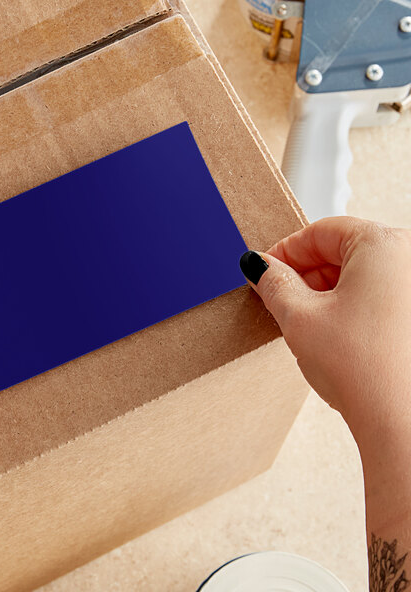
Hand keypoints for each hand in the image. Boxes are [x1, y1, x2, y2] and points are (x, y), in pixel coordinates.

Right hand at [239, 216, 410, 439]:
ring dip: (325, 292)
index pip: (321, 231)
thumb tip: (259, 266)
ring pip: (360, 275)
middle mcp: (410, 260)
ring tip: (304, 322)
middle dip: (305, 274)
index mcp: (384, 246)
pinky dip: (349, 306)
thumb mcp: (299, 318)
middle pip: (342, 251)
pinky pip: (378, 295)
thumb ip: (273, 283)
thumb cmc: (365, 370)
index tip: (265, 270)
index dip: (285, 250)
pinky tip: (333, 332)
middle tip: (278, 298)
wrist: (402, 423)